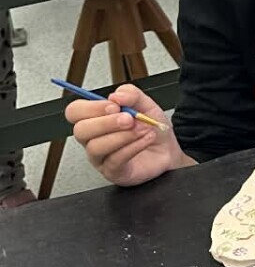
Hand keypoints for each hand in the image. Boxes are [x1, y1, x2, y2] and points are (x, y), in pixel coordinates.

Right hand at [66, 83, 184, 186]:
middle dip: (106, 122)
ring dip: (123, 135)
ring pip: (96, 147)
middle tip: (128, 119)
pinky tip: (145, 139)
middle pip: (81, 130)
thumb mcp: (145, 104)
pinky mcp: (112, 171)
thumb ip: (131, 94)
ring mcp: (100, 157)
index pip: (75, 111)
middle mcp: (93, 138)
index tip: (114, 105)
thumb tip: (116, 95)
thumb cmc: (150, 128)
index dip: (91, 107)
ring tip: (142, 129)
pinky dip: (133, 147)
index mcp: (95, 118)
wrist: (167, 150)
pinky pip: (114, 160)